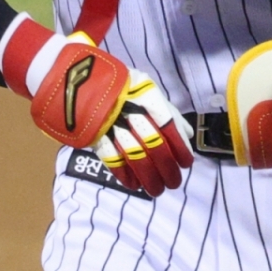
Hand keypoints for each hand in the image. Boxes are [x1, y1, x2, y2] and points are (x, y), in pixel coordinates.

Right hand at [91, 71, 194, 197]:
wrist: (83, 80)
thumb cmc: (124, 87)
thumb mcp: (149, 90)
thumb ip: (168, 112)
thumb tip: (188, 134)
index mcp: (148, 98)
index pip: (170, 127)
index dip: (180, 148)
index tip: (186, 164)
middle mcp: (132, 112)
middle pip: (155, 145)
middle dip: (167, 168)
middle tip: (173, 183)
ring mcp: (113, 125)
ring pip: (136, 156)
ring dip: (148, 177)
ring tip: (157, 190)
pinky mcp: (96, 135)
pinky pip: (112, 159)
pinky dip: (124, 174)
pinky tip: (134, 184)